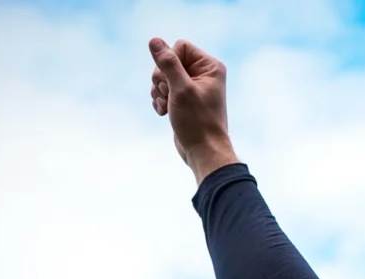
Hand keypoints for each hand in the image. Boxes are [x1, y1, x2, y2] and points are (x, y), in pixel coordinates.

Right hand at [148, 37, 237, 182]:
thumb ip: (168, 63)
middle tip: (168, 95)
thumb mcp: (180, 89)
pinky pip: (163, 90)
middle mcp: (204, 74)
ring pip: (163, 76)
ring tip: (166, 105)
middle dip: (162, 79)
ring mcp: (193, 87)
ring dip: (159, 91)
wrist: (203, 151)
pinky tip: (164, 112)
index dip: (170, 61)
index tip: (171, 81)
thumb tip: (154, 41)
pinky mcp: (184, 100)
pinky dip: (160, 100)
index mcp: (210, 67)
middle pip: (169, 61)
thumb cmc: (197, 122)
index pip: (180, 46)